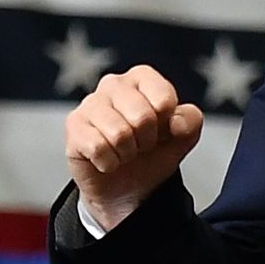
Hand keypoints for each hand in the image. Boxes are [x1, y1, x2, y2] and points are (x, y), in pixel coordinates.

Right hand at [65, 66, 203, 228]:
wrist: (127, 187)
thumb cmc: (154, 152)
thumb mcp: (183, 136)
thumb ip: (191, 121)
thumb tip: (175, 123)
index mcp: (142, 77)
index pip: (164, 99)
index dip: (167, 125)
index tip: (161, 130)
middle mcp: (113, 83)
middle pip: (142, 117)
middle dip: (147, 141)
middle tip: (141, 145)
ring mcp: (90, 103)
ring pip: (119, 134)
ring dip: (127, 153)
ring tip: (124, 152)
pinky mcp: (73, 126)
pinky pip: (97, 147)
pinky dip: (109, 162)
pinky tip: (106, 159)